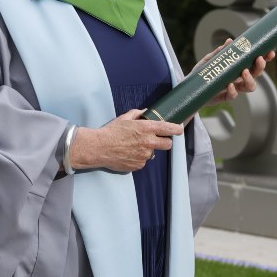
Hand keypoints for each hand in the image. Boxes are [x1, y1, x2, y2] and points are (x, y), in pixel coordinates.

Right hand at [68, 109, 182, 171]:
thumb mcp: (125, 118)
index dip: (177, 129)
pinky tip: (128, 153)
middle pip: (168, 144)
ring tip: (133, 146)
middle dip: (164, 141)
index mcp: (147, 128)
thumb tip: (146, 112)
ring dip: (148, 149)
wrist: (98, 148)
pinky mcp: (139, 165)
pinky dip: (139, 158)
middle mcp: (148, 142)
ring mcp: (144, 155)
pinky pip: (143, 161)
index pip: (170, 129)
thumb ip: (138, 114)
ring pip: (153, 153)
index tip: (179, 129)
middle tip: (156, 139)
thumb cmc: (111, 132)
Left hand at [197, 39, 275, 105]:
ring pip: (250, 87)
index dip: (265, 58)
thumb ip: (219, 52)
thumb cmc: (204, 72)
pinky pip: (233, 96)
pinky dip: (233, 91)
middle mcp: (239, 78)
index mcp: (239, 68)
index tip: (270, 52)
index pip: (255, 63)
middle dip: (260, 67)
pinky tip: (230, 85)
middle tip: (258, 59)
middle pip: (256, 74)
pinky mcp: (225, 97)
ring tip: (244, 72)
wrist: (192, 88)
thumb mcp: (210, 60)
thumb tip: (229, 41)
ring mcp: (234, 88)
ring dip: (250, 80)